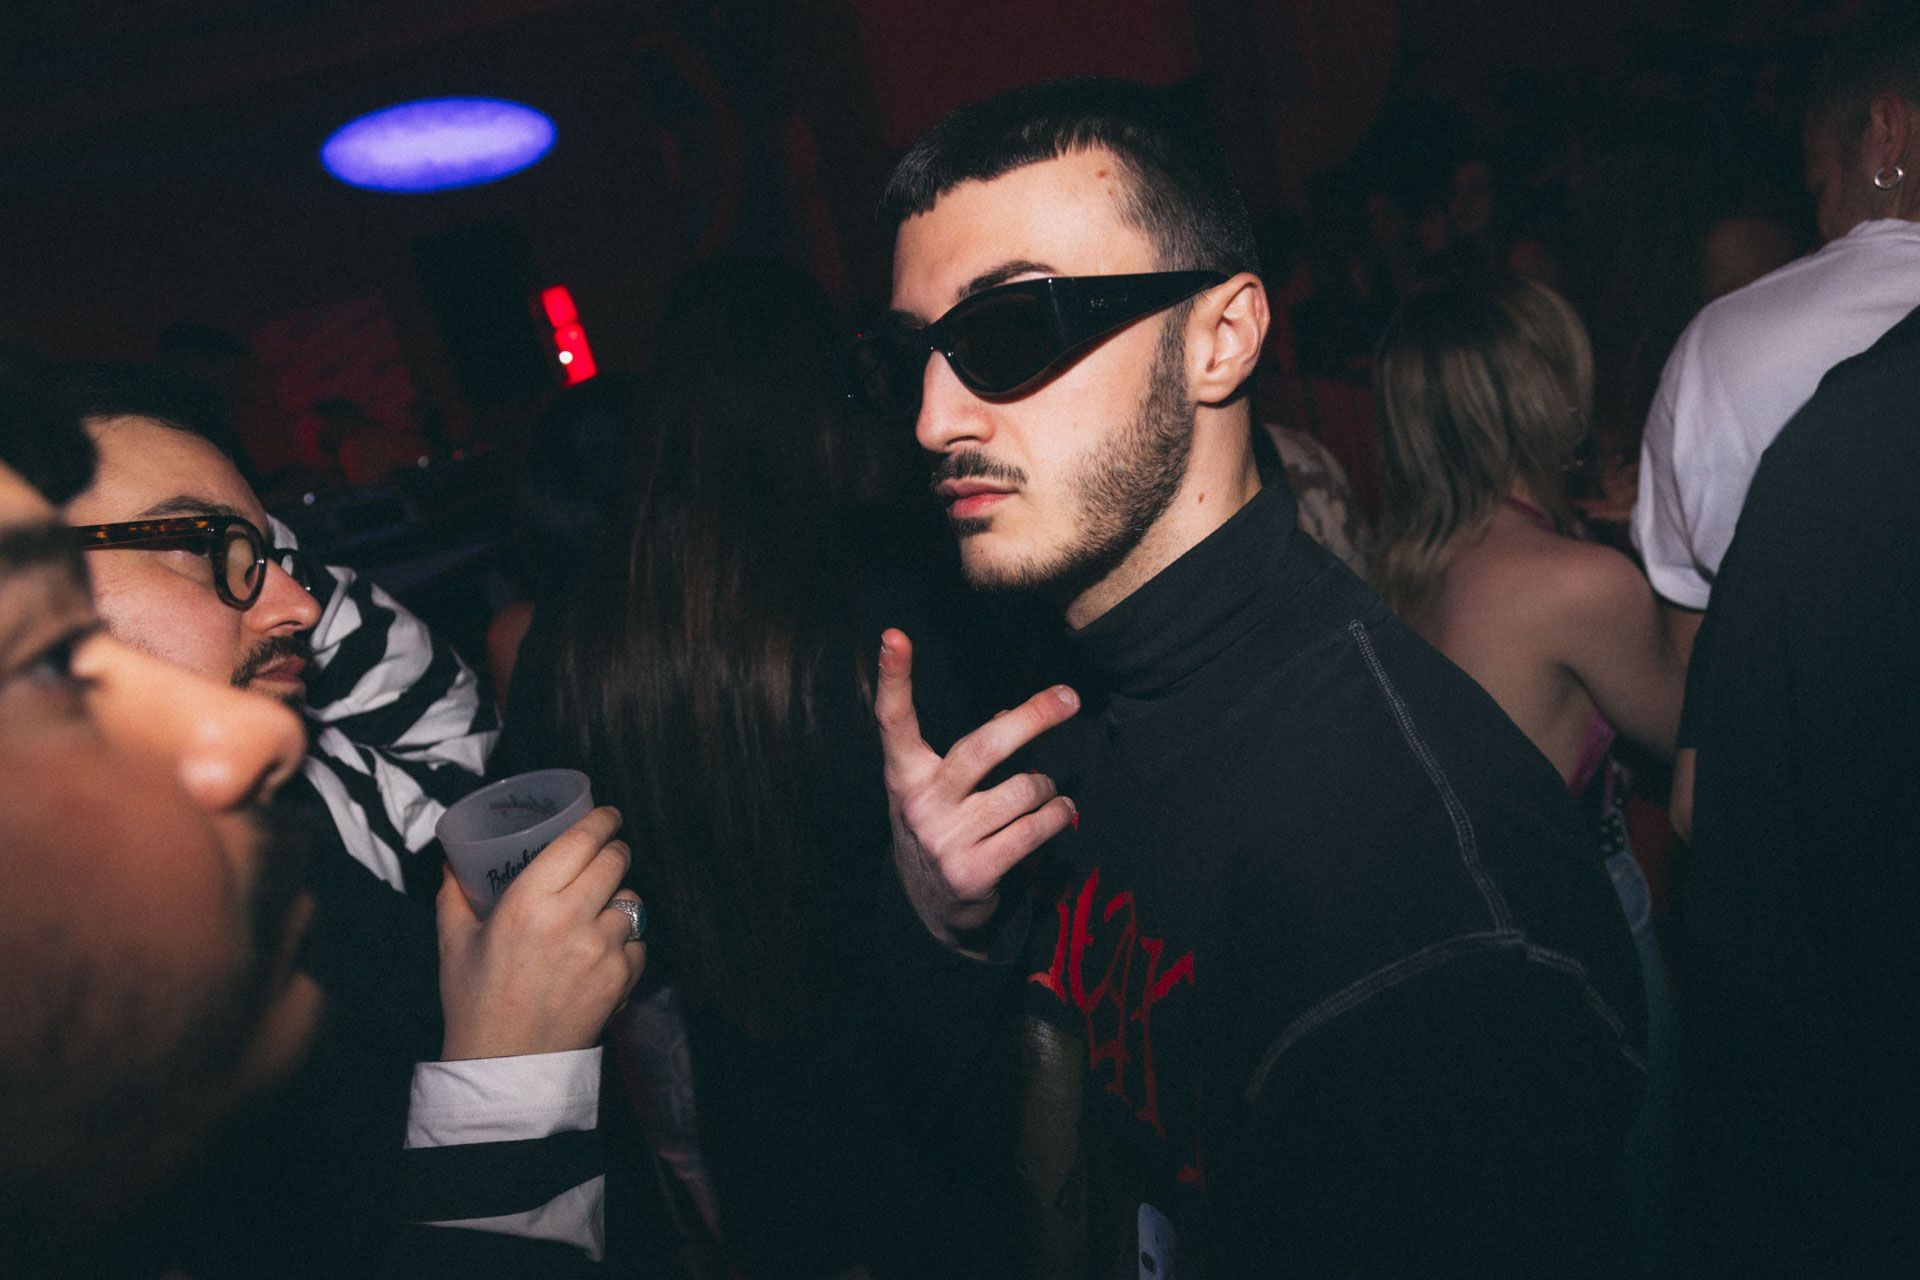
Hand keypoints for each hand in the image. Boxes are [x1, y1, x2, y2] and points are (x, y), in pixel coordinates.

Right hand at [436, 805, 646, 1060]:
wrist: (504, 1067)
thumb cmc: (475, 1003)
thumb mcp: (454, 943)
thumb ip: (454, 897)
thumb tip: (452, 865)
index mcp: (528, 902)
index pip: (581, 841)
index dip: (602, 821)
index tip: (606, 816)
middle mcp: (570, 919)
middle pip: (616, 861)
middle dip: (614, 851)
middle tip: (606, 854)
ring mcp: (601, 949)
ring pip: (632, 901)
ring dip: (620, 900)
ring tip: (600, 910)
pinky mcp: (621, 978)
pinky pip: (639, 942)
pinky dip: (627, 942)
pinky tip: (603, 951)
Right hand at [876, 628, 1078, 953]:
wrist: (932, 909)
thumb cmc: (943, 828)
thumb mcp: (940, 789)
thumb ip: (968, 753)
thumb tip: (1009, 715)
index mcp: (906, 775)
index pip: (893, 720)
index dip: (894, 677)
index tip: (894, 636)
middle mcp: (920, 804)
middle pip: (984, 746)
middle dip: (1032, 718)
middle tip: (1069, 698)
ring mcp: (943, 840)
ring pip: (1022, 791)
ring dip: (1047, 788)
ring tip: (1047, 792)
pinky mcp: (973, 872)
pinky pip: (1034, 830)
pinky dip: (1057, 816)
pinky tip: (1060, 814)